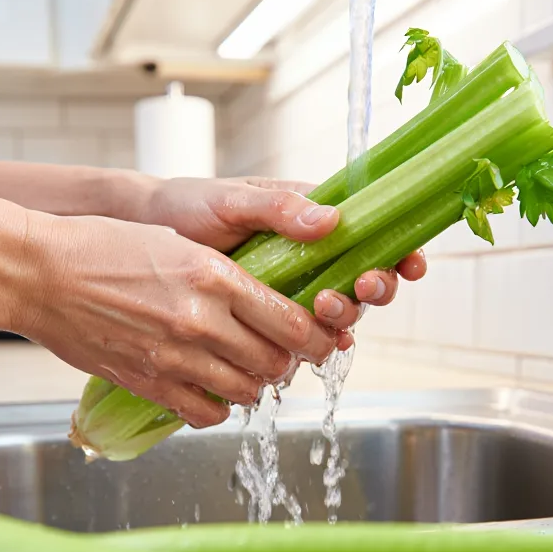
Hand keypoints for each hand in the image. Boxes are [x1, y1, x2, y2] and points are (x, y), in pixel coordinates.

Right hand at [15, 214, 336, 426]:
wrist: (40, 274)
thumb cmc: (104, 247)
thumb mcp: (178, 244)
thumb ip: (227, 277)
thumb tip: (269, 304)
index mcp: (214, 276)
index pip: (292, 322)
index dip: (316, 337)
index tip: (320, 339)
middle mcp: (201, 320)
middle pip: (277, 362)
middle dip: (290, 362)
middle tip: (286, 356)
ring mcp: (174, 357)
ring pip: (247, 391)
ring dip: (256, 385)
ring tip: (249, 371)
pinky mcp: (149, 383)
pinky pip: (206, 413)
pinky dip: (219, 408)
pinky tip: (212, 390)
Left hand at [141, 175, 426, 342]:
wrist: (144, 239)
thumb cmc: (189, 206)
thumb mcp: (233, 200)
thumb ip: (279, 209)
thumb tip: (333, 220)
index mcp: (313, 218)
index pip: (372, 232)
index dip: (398, 251)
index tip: (408, 264)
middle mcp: (312, 255)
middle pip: (365, 278)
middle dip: (373, 288)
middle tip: (358, 288)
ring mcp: (293, 289)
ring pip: (340, 311)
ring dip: (345, 317)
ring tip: (325, 311)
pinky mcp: (269, 319)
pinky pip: (304, 337)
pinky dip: (317, 345)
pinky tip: (318, 352)